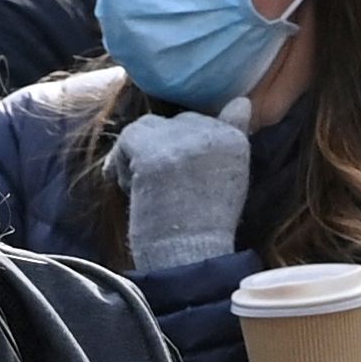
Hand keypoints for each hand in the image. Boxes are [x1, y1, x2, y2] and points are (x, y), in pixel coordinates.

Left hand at [107, 111, 250, 273]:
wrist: (188, 259)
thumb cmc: (204, 231)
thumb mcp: (230, 181)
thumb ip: (231, 138)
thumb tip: (240, 102)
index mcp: (235, 140)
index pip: (202, 120)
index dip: (182, 147)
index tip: (177, 178)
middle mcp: (214, 133)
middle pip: (174, 122)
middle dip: (160, 151)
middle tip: (157, 189)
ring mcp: (182, 141)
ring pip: (147, 127)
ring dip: (137, 154)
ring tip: (142, 187)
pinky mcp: (154, 153)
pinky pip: (126, 140)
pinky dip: (119, 163)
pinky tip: (129, 188)